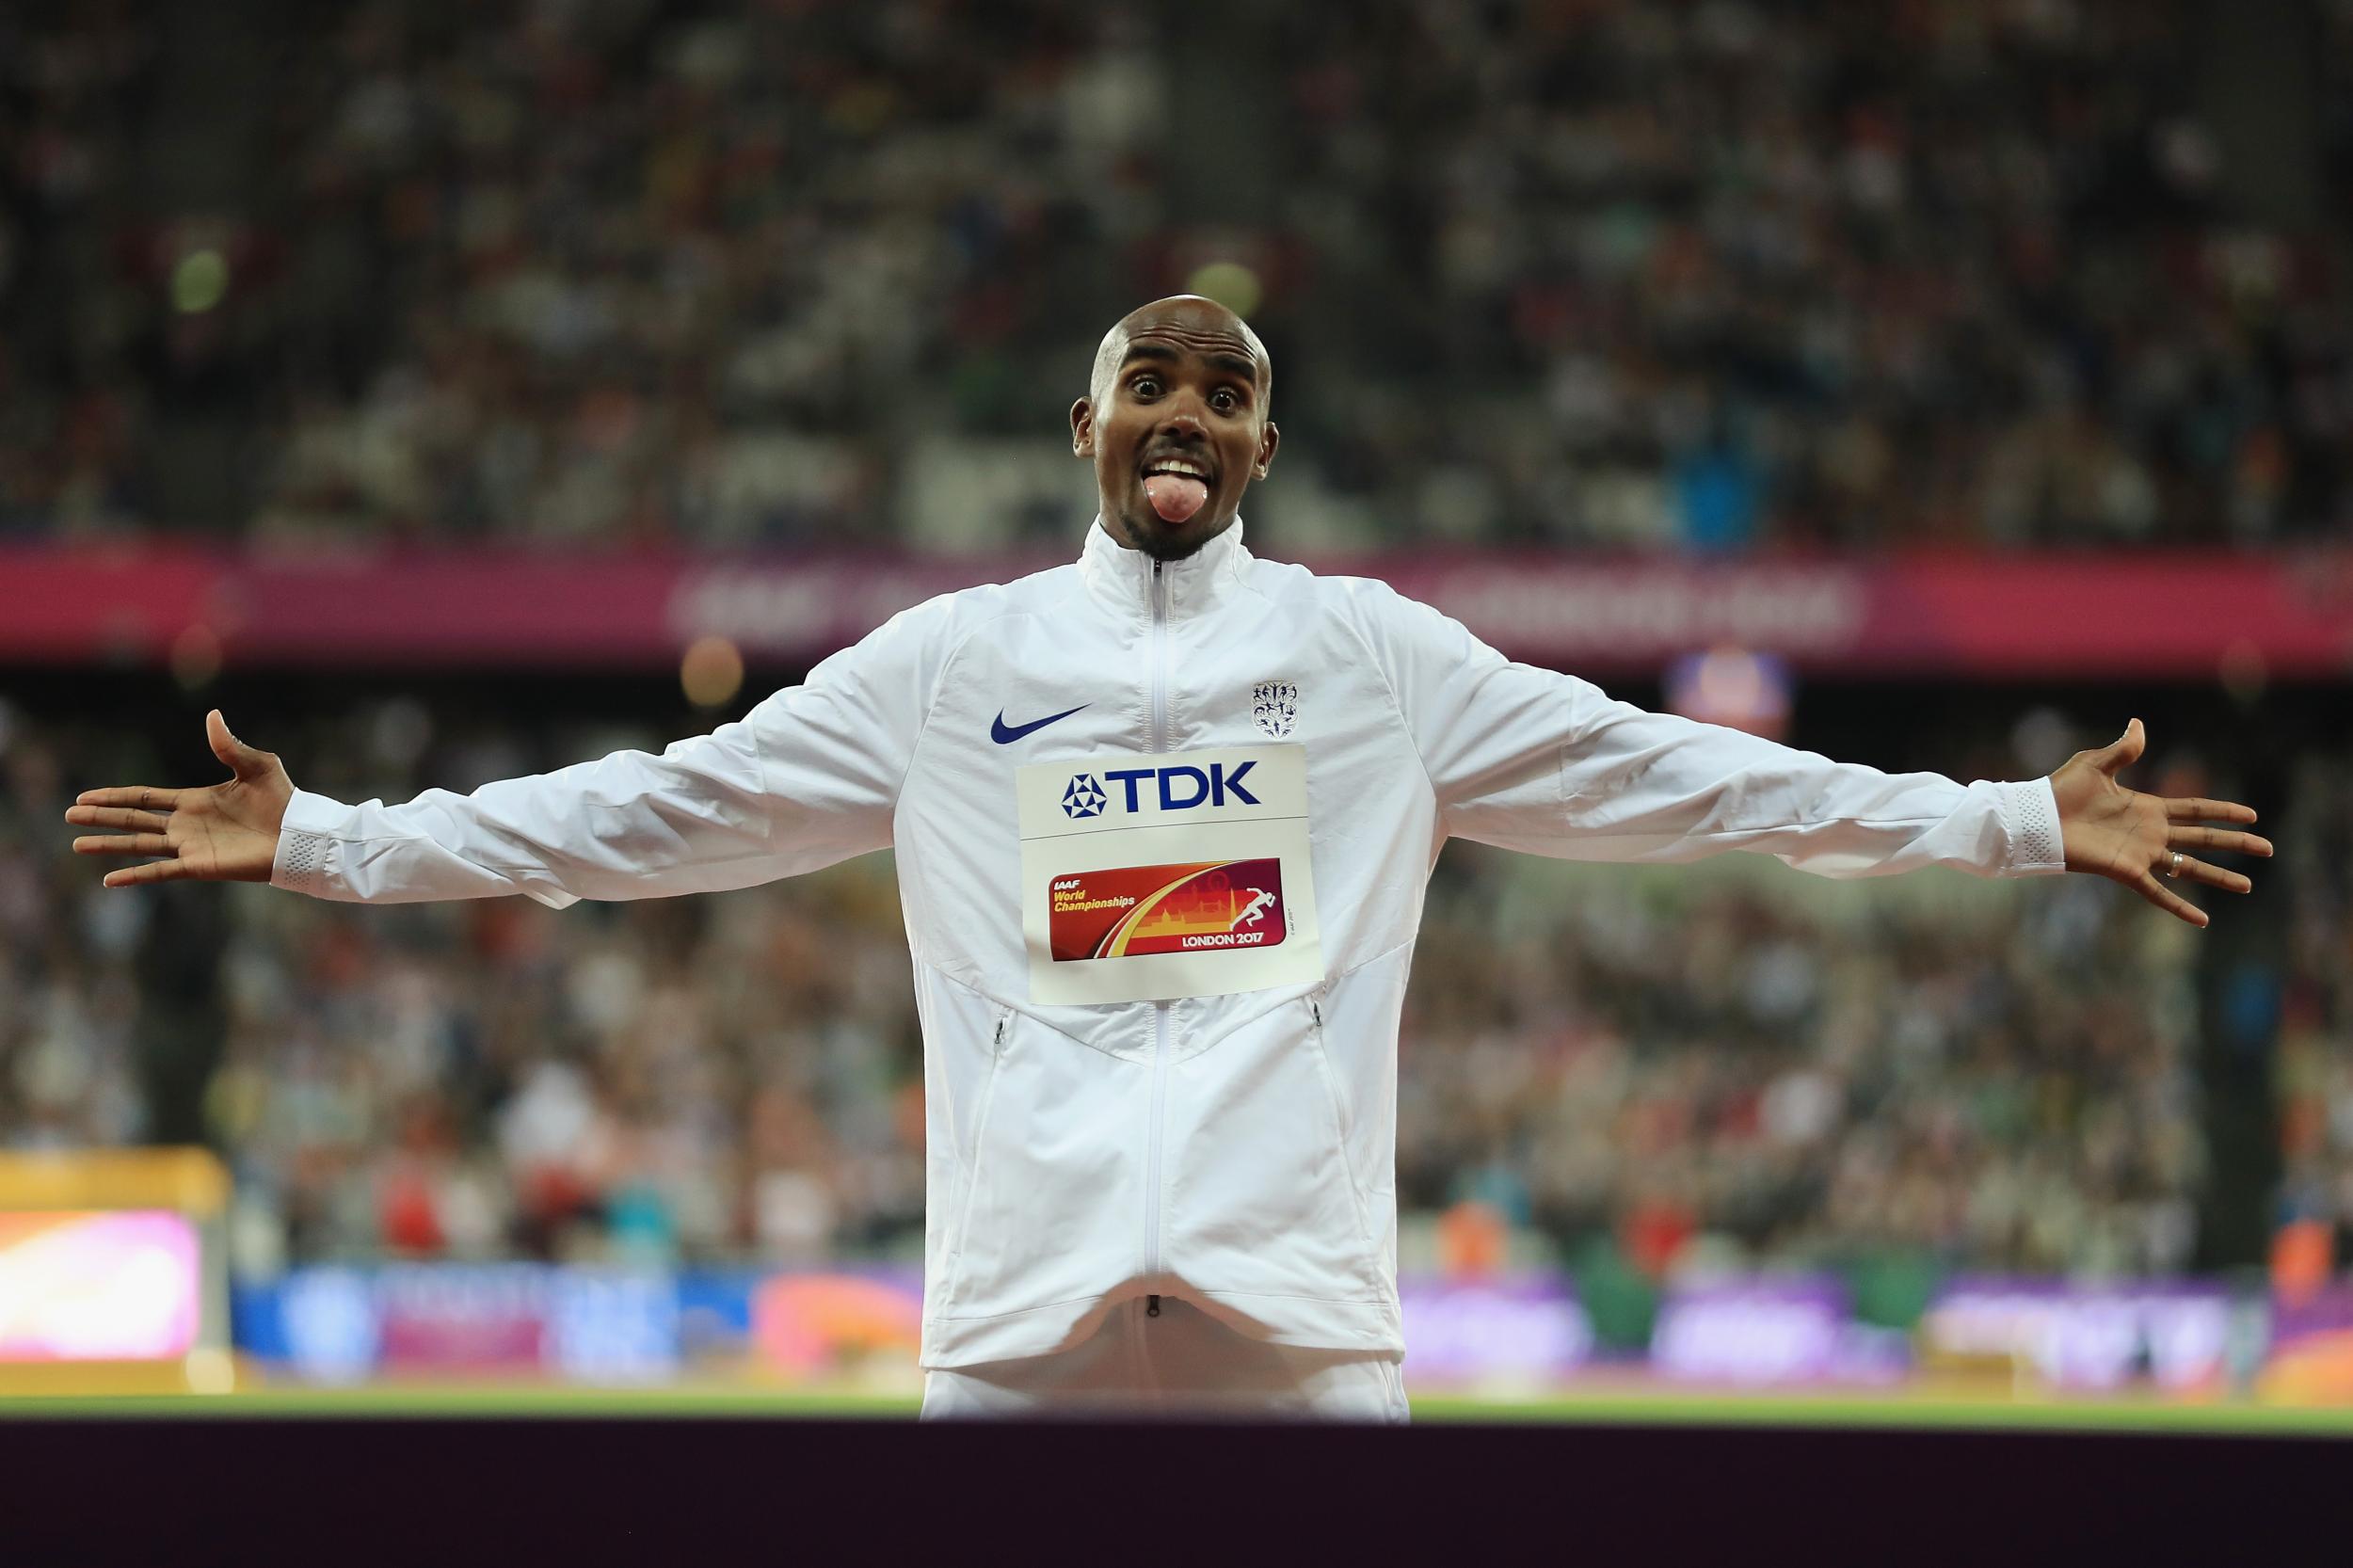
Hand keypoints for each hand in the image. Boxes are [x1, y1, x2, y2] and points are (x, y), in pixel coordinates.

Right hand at [64, 710, 292, 887]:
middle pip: (133, 819)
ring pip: (139, 845)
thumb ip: (229, 745)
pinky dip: (135, 875)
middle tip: (68, 815)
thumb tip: (213, 715)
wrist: (299, 834)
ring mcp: (190, 846)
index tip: (86, 796)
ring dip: (108, 845)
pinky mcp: (199, 865)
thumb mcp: (256, 765)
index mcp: (193, 800)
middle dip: (101, 817)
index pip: (144, 796)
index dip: (115, 795)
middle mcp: (186, 824)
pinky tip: (109, 880)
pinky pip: (160, 872)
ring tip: (76, 844)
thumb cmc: (283, 800)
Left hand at [2049, 718, 2271, 927]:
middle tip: (2267, 848)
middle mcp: (2151, 833)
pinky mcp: (2126, 871)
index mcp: (2148, 807)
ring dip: (2219, 877)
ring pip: (2189, 867)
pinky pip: (2158, 893)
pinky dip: (2180, 906)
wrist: (2036, 817)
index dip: (2223, 812)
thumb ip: (2124, 750)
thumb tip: (2139, 724)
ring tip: (2248, 886)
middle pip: (2203, 838)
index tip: (2252, 815)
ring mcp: (2141, 854)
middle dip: (2235, 843)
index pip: (2196, 809)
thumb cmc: (2061, 791)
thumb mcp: (2096, 763)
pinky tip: (2203, 921)